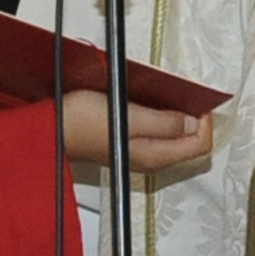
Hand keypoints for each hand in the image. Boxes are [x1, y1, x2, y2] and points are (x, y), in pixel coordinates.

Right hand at [60, 90, 212, 172]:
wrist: (49, 131)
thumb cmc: (81, 123)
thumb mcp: (128, 115)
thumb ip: (163, 121)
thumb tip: (193, 122)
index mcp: (154, 155)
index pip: (200, 145)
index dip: (205, 120)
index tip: (196, 100)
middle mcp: (150, 159)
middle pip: (190, 143)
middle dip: (194, 119)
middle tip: (187, 96)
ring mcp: (139, 153)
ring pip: (174, 138)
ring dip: (178, 117)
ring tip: (170, 96)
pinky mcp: (128, 145)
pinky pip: (157, 133)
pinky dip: (162, 118)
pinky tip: (152, 104)